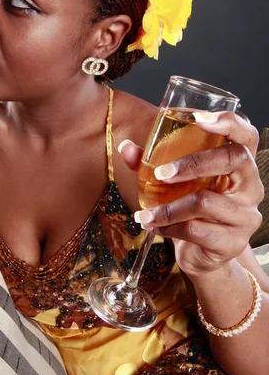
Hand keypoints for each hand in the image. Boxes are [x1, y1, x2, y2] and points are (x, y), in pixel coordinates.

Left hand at [119, 113, 263, 278]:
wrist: (201, 255)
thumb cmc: (189, 209)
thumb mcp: (173, 183)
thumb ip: (150, 163)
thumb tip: (125, 147)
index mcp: (239, 165)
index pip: (247, 135)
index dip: (229, 122)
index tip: (199, 119)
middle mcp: (250, 187)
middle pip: (234, 159)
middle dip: (193, 162)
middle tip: (161, 174)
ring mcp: (245, 216)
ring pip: (206, 202)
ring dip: (168, 208)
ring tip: (145, 214)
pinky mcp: (233, 242)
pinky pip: (197, 230)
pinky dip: (169, 228)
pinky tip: (154, 227)